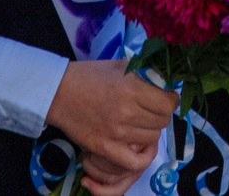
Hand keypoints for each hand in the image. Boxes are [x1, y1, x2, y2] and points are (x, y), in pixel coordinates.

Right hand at [46, 60, 177, 195]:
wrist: (58, 92)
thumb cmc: (89, 76)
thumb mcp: (120, 66)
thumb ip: (144, 74)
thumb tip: (166, 81)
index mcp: (131, 88)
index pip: (169, 103)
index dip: (171, 99)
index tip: (166, 97)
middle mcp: (126, 111)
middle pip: (162, 121)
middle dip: (161, 114)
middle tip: (152, 109)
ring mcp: (116, 132)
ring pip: (152, 138)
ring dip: (150, 130)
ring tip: (140, 122)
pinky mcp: (105, 148)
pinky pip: (135, 162)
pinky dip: (142, 156)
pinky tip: (140, 146)